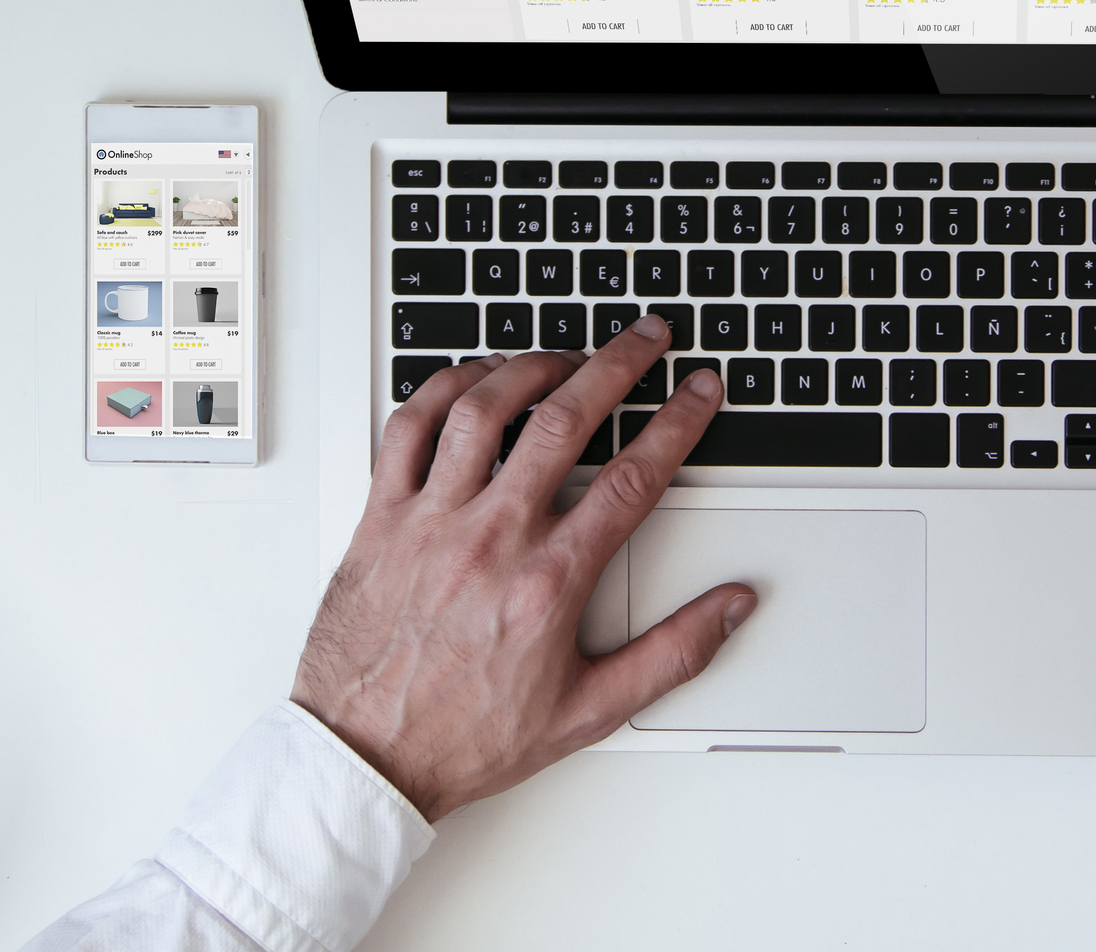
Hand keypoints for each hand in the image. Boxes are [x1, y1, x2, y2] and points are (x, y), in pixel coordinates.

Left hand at [290, 316, 754, 820]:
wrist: (364, 758)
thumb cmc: (465, 737)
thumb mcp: (590, 710)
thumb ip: (672, 653)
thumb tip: (730, 608)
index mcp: (549, 581)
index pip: (633, 478)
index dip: (678, 423)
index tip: (699, 392)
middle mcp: (491, 538)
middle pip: (566, 420)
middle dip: (618, 365)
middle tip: (646, 338)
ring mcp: (431, 521)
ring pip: (485, 409)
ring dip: (532, 367)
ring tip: (565, 354)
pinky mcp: (381, 518)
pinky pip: (407, 429)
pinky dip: (443, 390)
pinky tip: (473, 379)